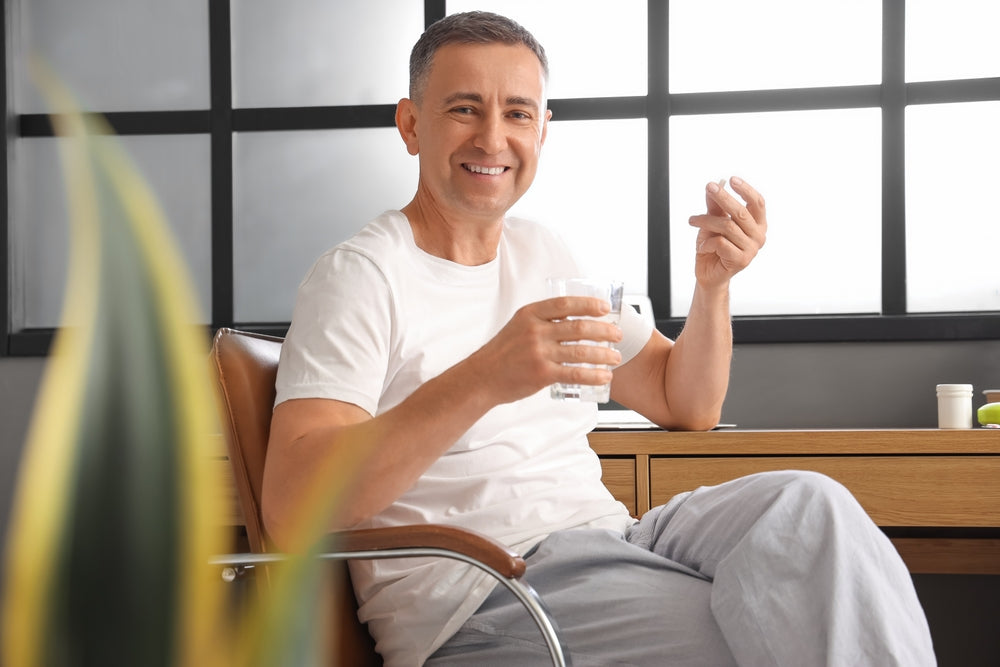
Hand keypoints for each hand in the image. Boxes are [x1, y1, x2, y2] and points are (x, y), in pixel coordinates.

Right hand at [468, 297, 622, 404]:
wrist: (483, 377)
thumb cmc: (504, 352)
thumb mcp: (519, 326)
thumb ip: (543, 321)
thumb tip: (575, 318)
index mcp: (530, 314)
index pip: (565, 304)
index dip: (588, 304)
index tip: (605, 308)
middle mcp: (535, 331)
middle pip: (578, 327)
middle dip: (604, 330)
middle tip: (617, 334)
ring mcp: (539, 353)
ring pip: (581, 351)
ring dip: (604, 354)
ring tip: (616, 357)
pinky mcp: (542, 374)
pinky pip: (575, 373)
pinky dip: (593, 375)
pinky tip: (604, 376)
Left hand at [688, 176, 766, 288]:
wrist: (708, 274)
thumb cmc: (713, 247)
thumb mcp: (713, 223)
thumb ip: (715, 207)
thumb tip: (714, 185)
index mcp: (757, 224)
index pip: (758, 203)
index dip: (746, 190)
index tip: (731, 179)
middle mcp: (758, 236)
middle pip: (741, 212)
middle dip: (723, 197)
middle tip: (709, 187)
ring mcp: (751, 250)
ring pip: (727, 226)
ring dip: (706, 221)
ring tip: (693, 220)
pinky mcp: (740, 260)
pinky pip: (720, 242)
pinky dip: (706, 242)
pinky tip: (702, 246)